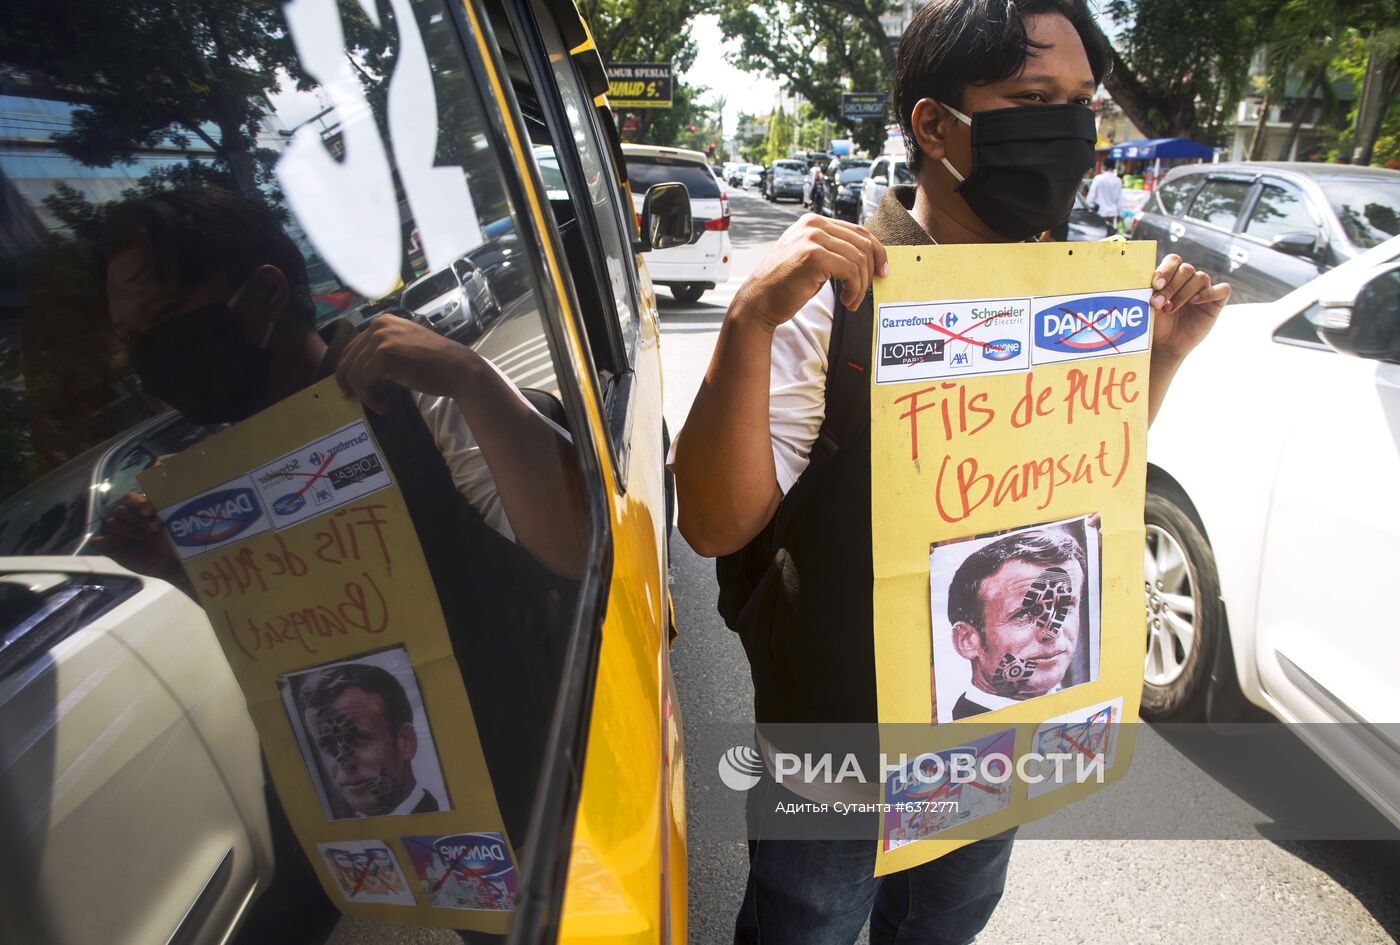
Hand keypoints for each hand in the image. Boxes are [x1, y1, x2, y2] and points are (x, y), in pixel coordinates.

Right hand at [90, 491, 177, 574]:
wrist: (172, 562)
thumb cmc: (175, 541)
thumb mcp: (174, 526)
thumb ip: (167, 513)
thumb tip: (167, 502)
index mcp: (139, 509)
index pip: (129, 498)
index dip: (138, 503)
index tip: (150, 511)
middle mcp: (126, 519)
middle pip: (120, 510)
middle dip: (138, 519)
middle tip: (155, 528)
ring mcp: (117, 534)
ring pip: (112, 523)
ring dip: (129, 530)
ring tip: (147, 537)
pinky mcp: (110, 549)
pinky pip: (98, 542)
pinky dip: (107, 541)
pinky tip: (122, 543)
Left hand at [335, 314, 476, 412]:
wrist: (458, 368)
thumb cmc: (436, 363)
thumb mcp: (404, 347)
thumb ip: (384, 349)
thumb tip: (362, 367)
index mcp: (383, 322)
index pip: (352, 347)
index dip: (347, 370)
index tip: (351, 389)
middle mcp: (379, 325)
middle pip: (348, 359)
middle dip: (349, 383)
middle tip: (355, 400)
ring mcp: (381, 339)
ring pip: (354, 372)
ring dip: (364, 394)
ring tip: (380, 404)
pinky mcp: (384, 355)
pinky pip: (363, 381)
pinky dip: (369, 397)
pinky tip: (383, 404)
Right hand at [730, 214, 887, 331]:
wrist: (758, 301)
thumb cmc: (784, 286)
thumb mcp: (810, 259)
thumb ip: (832, 250)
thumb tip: (866, 257)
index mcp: (812, 222)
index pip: (858, 231)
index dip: (877, 251)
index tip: (882, 271)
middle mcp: (812, 224)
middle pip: (863, 243)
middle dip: (871, 271)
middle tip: (865, 292)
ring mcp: (812, 238)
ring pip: (859, 259)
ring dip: (861, 285)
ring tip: (851, 300)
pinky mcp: (814, 256)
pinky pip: (851, 271)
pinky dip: (855, 290)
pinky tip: (846, 301)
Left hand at [1150, 254, 1230, 361]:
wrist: (1165, 345)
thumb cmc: (1155, 324)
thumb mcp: (1148, 307)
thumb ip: (1151, 292)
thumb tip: (1151, 282)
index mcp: (1172, 276)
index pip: (1174, 261)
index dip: (1166, 270)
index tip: (1156, 285)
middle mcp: (1188, 280)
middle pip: (1186, 269)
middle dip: (1171, 286)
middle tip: (1158, 303)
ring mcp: (1203, 290)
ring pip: (1200, 278)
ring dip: (1184, 292)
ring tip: (1170, 308)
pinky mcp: (1216, 303)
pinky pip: (1223, 289)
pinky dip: (1210, 292)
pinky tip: (1195, 301)